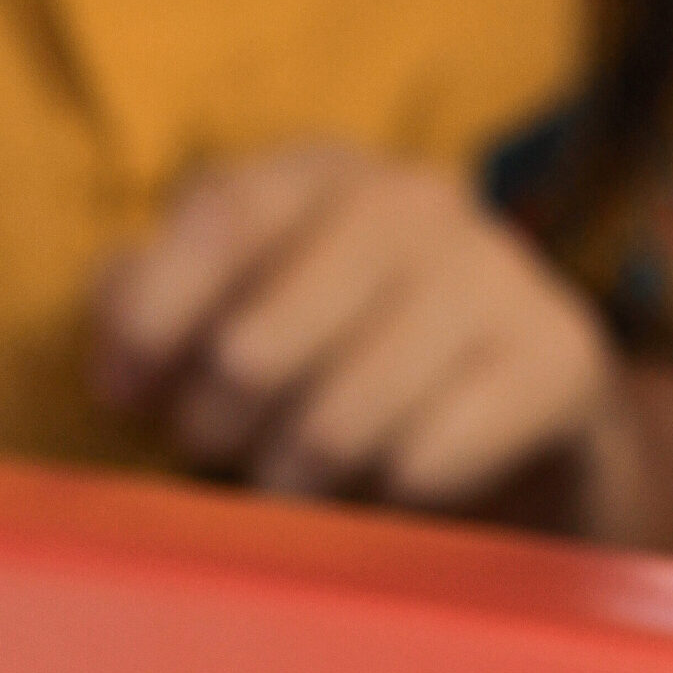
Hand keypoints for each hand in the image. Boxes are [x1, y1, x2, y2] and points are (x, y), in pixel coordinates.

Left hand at [93, 140, 631, 515]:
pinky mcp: (557, 359)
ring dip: (291, 480)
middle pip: (252, 349)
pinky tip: (392, 484)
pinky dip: (386, 499)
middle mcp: (413, 200)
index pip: (222, 218)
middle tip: (221, 448)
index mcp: (317, 174)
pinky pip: (423, 464)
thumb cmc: (329, 365)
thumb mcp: (227, 318)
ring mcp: (497, 270)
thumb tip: (116, 340)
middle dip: (214, 427)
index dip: (154, 319)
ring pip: (333, 426)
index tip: (121, 398)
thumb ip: (142, 307)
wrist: (509, 422)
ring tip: (294, 480)